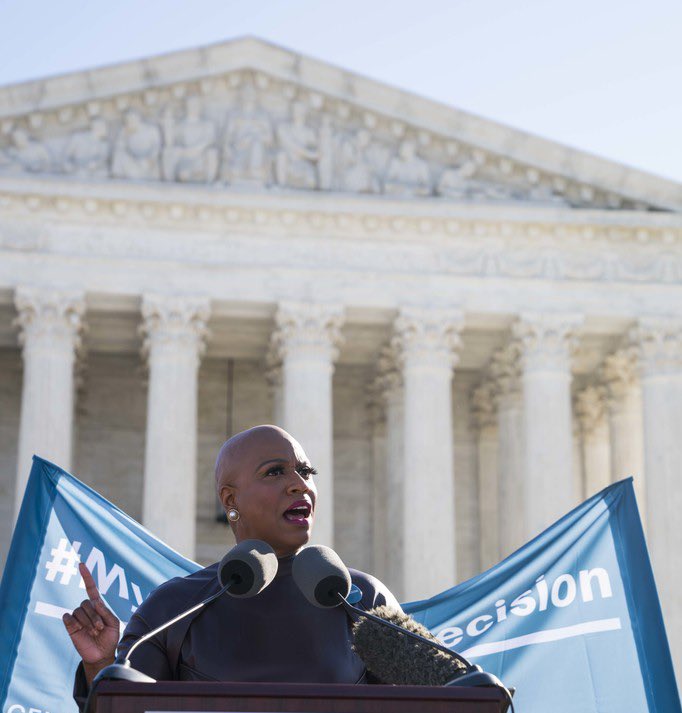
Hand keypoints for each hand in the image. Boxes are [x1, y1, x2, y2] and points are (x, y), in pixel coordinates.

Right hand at [63, 562, 119, 679]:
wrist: (101, 654)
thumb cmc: (110, 638)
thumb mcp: (114, 624)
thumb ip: (106, 612)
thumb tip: (96, 602)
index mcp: (98, 606)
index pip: (91, 588)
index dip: (86, 576)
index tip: (81, 564)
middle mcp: (87, 609)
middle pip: (86, 602)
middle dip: (94, 615)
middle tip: (100, 628)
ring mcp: (78, 618)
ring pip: (79, 610)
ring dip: (87, 622)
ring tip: (93, 632)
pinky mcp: (70, 626)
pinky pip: (68, 617)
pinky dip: (75, 623)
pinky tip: (80, 630)